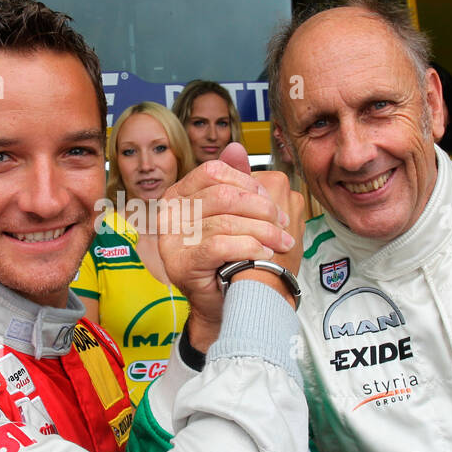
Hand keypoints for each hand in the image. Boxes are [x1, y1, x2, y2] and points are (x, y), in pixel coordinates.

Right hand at [159, 143, 302, 348]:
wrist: (223, 304)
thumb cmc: (230, 257)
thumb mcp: (233, 214)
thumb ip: (233, 182)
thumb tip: (236, 147)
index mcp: (179, 195)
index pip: (212, 172)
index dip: (246, 181)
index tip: (270, 199)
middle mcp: (169, 214)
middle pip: (221, 195)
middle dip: (260, 209)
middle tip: (282, 224)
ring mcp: (172, 239)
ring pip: (225, 221)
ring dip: (263, 232)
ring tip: (282, 243)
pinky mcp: (182, 263)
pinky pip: (221, 245)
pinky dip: (249, 248)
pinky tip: (265, 254)